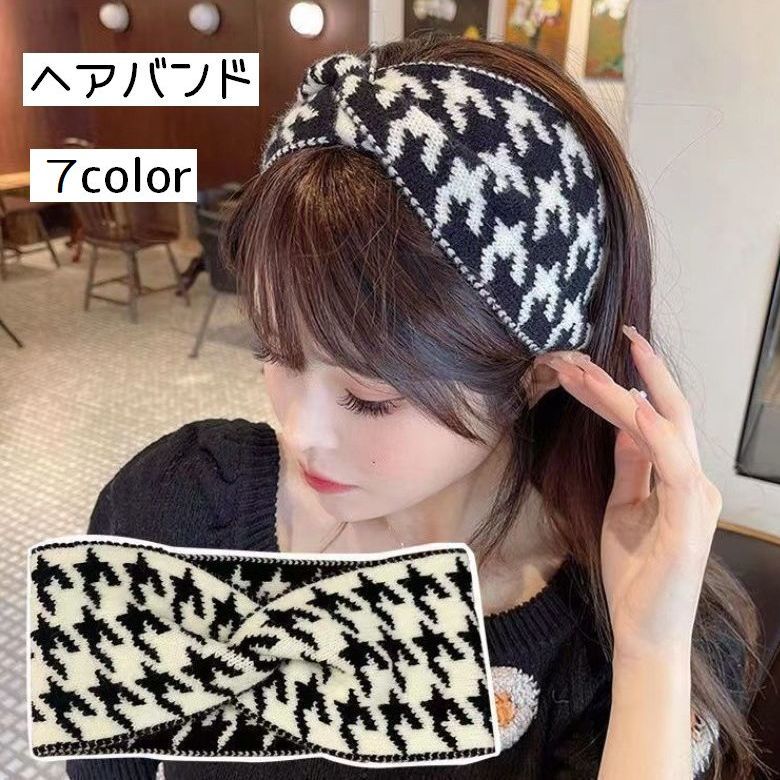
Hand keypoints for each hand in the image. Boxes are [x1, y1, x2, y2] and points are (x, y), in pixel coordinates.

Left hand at [536, 326, 722, 660]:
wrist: (643, 628)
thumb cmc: (635, 570)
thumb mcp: (624, 506)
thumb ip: (631, 465)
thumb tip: (624, 422)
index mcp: (680, 478)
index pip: (658, 420)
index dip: (635, 383)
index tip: (605, 357)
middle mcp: (695, 480)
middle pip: (669, 412)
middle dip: (641, 370)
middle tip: (617, 333)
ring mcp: (697, 497)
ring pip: (666, 427)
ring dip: (624, 393)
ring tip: (586, 368)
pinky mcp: (690, 517)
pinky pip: (672, 461)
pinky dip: (649, 428)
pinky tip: (623, 404)